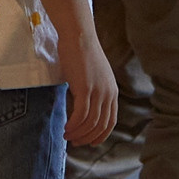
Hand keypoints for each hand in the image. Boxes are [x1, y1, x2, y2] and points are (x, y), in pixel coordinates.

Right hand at [62, 29, 118, 147]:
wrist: (78, 36)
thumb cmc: (82, 53)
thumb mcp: (94, 76)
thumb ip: (94, 91)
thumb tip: (84, 107)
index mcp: (112, 91)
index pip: (110, 122)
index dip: (100, 135)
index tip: (88, 142)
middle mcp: (108, 93)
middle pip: (100, 126)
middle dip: (87, 138)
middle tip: (75, 142)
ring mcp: (98, 91)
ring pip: (90, 123)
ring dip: (78, 133)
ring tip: (67, 135)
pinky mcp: (85, 89)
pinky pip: (80, 115)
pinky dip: (73, 125)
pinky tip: (66, 128)